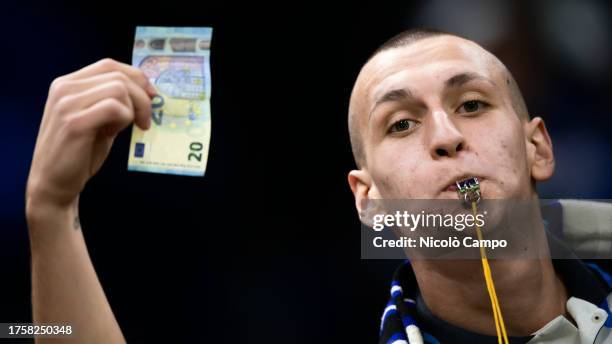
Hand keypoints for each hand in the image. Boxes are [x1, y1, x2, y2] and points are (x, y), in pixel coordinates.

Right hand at [26, 58, 155, 209]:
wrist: (53, 183)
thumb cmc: (78, 153)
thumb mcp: (97, 120)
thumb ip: (112, 102)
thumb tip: (145, 92)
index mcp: (67, 84)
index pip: (109, 65)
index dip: (136, 77)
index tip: (152, 96)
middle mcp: (64, 88)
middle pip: (118, 75)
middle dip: (142, 97)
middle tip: (146, 120)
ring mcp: (67, 104)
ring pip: (119, 89)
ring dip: (133, 110)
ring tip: (126, 128)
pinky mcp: (74, 122)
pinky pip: (114, 108)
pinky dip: (124, 119)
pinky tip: (113, 133)